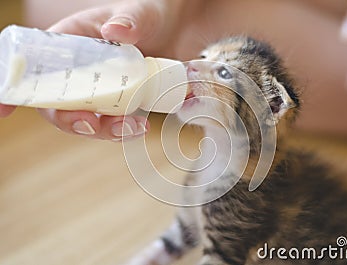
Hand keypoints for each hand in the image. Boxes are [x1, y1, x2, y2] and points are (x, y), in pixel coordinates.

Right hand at [2, 0, 189, 138]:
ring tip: (132, 127)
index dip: (16, 89)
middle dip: (71, 120)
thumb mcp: (141, 11)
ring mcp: (101, 86)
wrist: (182, 27)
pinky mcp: (121, 99)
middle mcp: (81, 68)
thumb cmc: (152, 11)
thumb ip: (129, 19)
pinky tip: (140, 126)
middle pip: (58, 103)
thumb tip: (114, 31)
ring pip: (87, 117)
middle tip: (93, 125)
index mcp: (71, 42)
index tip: (5, 111)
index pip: (33, 66)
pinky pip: (113, 121)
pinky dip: (122, 129)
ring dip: (103, 130)